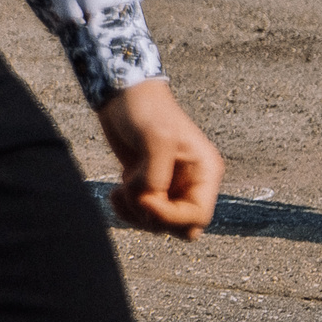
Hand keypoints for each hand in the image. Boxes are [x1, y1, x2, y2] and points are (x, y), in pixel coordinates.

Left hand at [95, 79, 222, 238]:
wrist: (121, 94)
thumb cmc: (145, 109)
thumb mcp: (156, 139)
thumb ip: (156, 175)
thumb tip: (150, 201)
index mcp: (205, 172)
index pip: (198, 216)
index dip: (169, 217)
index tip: (143, 198)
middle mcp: (191, 183)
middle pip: (181, 227)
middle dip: (154, 219)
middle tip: (134, 196)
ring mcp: (170, 186)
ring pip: (159, 223)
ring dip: (136, 213)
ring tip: (121, 189)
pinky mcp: (148, 185)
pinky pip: (143, 214)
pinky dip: (127, 210)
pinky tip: (116, 192)